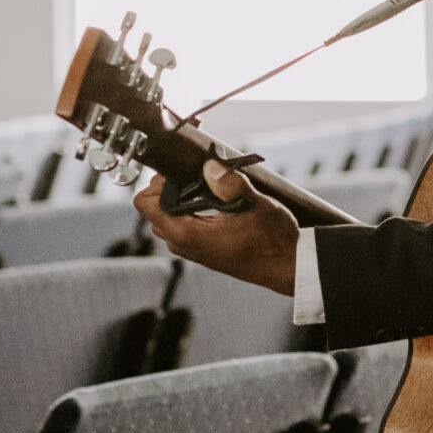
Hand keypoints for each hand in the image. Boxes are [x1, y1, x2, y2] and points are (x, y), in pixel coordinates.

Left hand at [136, 159, 299, 296]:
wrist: (287, 266)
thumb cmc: (273, 240)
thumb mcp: (254, 204)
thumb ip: (229, 184)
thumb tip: (208, 166)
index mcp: (188, 233)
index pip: (144, 204)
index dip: (157, 183)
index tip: (181, 173)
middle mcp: (183, 245)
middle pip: (153, 210)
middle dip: (166, 189)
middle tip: (195, 177)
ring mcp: (191, 250)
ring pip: (166, 218)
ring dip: (178, 200)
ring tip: (205, 188)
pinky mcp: (202, 251)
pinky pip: (180, 227)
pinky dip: (187, 211)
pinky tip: (212, 202)